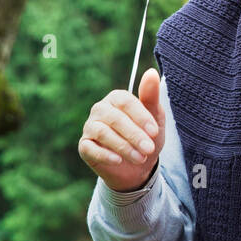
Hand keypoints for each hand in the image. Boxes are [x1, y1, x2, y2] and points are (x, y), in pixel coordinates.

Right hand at [77, 68, 165, 192]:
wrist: (138, 167)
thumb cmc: (147, 137)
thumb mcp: (155, 118)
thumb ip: (151, 96)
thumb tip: (152, 72)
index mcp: (117, 98)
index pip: (126, 101)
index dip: (141, 116)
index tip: (154, 132)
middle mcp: (101, 109)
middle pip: (115, 118)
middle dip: (134, 135)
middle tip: (149, 149)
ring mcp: (90, 127)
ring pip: (102, 132)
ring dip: (123, 146)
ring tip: (140, 158)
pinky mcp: (84, 146)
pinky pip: (90, 148)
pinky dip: (105, 154)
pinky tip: (118, 161)